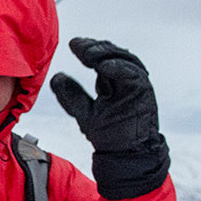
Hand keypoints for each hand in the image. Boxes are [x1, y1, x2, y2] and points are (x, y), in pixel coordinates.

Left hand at [49, 37, 168, 197]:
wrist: (124, 155)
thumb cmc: (108, 135)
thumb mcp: (83, 112)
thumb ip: (71, 95)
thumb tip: (56, 77)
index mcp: (113, 82)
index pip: (102, 59)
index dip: (89, 49)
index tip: (73, 44)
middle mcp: (127, 80)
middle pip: (114, 54)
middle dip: (96, 47)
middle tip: (79, 45)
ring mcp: (137, 85)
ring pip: (126, 60)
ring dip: (106, 54)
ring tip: (88, 53)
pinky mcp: (144, 93)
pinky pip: (134, 75)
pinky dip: (119, 68)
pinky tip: (103, 66)